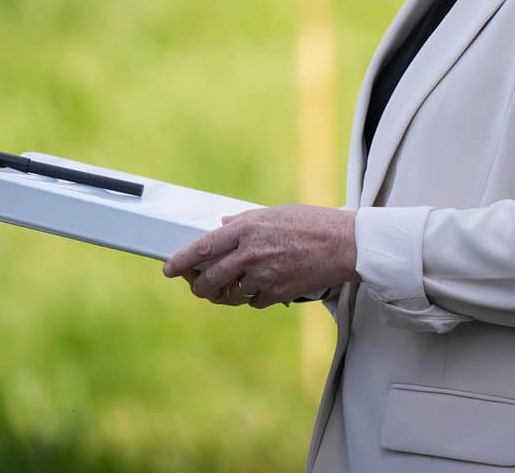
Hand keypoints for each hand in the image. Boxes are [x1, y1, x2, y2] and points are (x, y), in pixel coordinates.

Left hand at [162, 204, 356, 308]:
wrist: (345, 245)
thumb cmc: (313, 223)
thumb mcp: (275, 213)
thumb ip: (244, 222)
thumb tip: (222, 226)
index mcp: (247, 229)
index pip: (203, 248)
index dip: (182, 261)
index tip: (170, 268)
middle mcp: (251, 254)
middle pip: (210, 278)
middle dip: (199, 286)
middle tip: (196, 285)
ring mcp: (263, 276)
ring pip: (229, 294)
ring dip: (223, 294)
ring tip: (223, 289)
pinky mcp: (277, 293)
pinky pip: (253, 301)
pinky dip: (251, 296)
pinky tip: (256, 286)